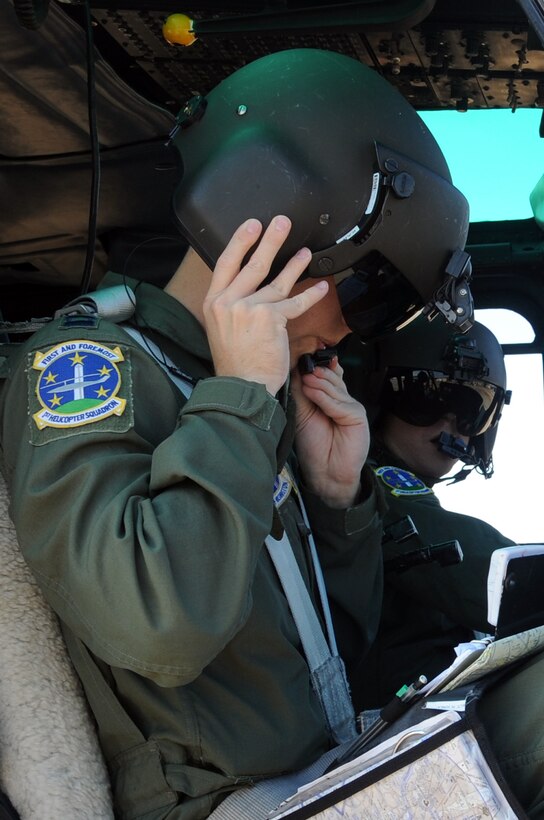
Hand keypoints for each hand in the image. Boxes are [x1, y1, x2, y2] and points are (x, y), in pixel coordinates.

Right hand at [203, 216, 328, 395]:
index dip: (240, 242)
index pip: (226, 264)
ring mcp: (249, 308)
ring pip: (277, 281)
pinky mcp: (271, 318)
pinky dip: (311, 296)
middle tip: (281, 222)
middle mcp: (229, 302)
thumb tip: (250, 290)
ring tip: (306, 251)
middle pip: (253, 264)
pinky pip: (295, 303)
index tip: (251, 226)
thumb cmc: (236, 364)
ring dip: (294, 264)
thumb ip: (232, 307)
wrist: (242, 387)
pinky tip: (322, 287)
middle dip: (270, 240)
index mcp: (213, 303)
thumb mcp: (221, 330)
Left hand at [292, 358, 369, 507]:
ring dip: (318, 383)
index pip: (323, 374)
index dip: (313, 365)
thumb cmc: (314, 445)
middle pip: (330, 377)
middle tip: (302, 367)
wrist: (327, 472)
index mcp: (328, 397)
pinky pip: (339, 403)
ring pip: (334, 387)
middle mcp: (340, 398)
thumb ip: (301, 392)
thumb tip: (293, 369)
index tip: (300, 356)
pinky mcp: (357, 415)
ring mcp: (350, 405)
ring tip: (305, 380)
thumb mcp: (302, 414)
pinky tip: (313, 393)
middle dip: (315, 370)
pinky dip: (325, 398)